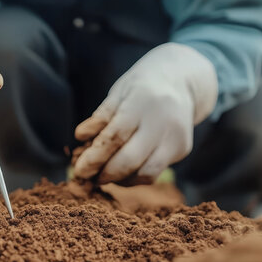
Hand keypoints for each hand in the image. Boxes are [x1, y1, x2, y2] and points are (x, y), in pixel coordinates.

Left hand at [73, 43, 217, 183]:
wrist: (180, 80)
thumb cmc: (141, 87)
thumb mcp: (118, 93)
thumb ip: (100, 117)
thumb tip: (80, 137)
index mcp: (143, 101)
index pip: (116, 136)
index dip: (95, 157)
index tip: (79, 170)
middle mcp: (164, 121)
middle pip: (131, 160)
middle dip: (106, 174)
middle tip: (89, 177)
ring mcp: (176, 137)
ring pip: (145, 174)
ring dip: (120, 180)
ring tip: (104, 174)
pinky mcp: (183, 149)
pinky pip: (154, 172)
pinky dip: (134, 176)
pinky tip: (123, 171)